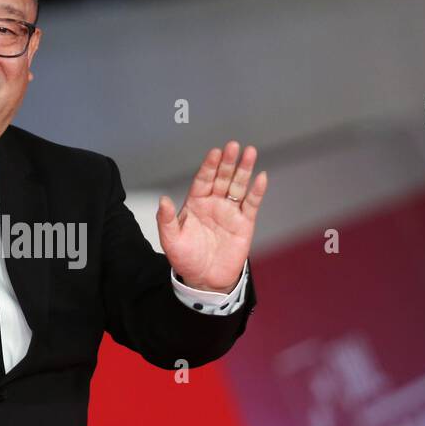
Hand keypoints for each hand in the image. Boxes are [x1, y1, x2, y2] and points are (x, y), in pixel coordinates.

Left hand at [157, 142, 267, 293]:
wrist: (205, 279)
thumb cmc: (186, 259)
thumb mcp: (171, 240)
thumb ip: (166, 220)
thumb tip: (163, 200)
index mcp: (196, 203)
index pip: (203, 180)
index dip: (208, 166)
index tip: (214, 152)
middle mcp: (214, 203)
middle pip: (222, 178)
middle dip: (227, 162)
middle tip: (233, 146)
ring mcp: (230, 211)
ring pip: (238, 186)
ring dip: (244, 170)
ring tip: (249, 152)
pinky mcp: (244, 223)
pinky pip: (252, 203)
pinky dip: (257, 191)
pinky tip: (261, 177)